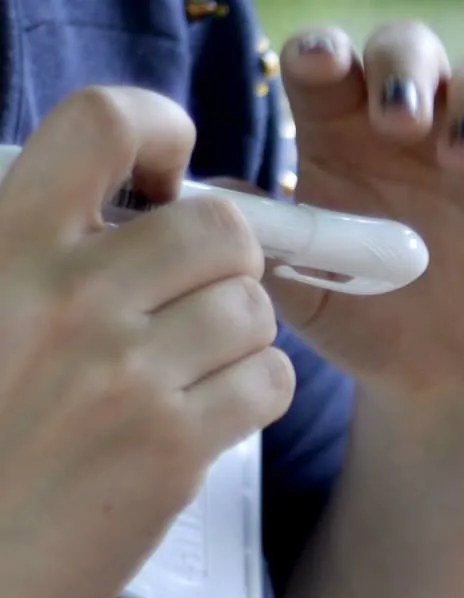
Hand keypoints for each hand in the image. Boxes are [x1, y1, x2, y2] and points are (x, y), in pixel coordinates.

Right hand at [0, 87, 292, 597]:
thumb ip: (34, 245)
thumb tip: (130, 197)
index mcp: (3, 242)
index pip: (102, 121)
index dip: (158, 129)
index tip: (165, 170)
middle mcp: (68, 296)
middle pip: (221, 225)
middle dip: (225, 255)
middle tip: (192, 289)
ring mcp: (126, 371)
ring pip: (254, 306)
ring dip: (239, 331)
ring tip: (188, 361)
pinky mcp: (174, 444)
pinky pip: (270, 380)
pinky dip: (254, 390)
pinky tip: (206, 410)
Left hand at [271, 24, 463, 402]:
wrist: (448, 382)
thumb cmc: (368, 326)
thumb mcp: (305, 293)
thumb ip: (264, 242)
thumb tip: (203, 195)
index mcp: (344, 131)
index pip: (332, 62)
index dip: (326, 52)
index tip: (321, 68)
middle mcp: (418, 121)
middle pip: (410, 50)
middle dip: (402, 67)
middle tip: (398, 120)